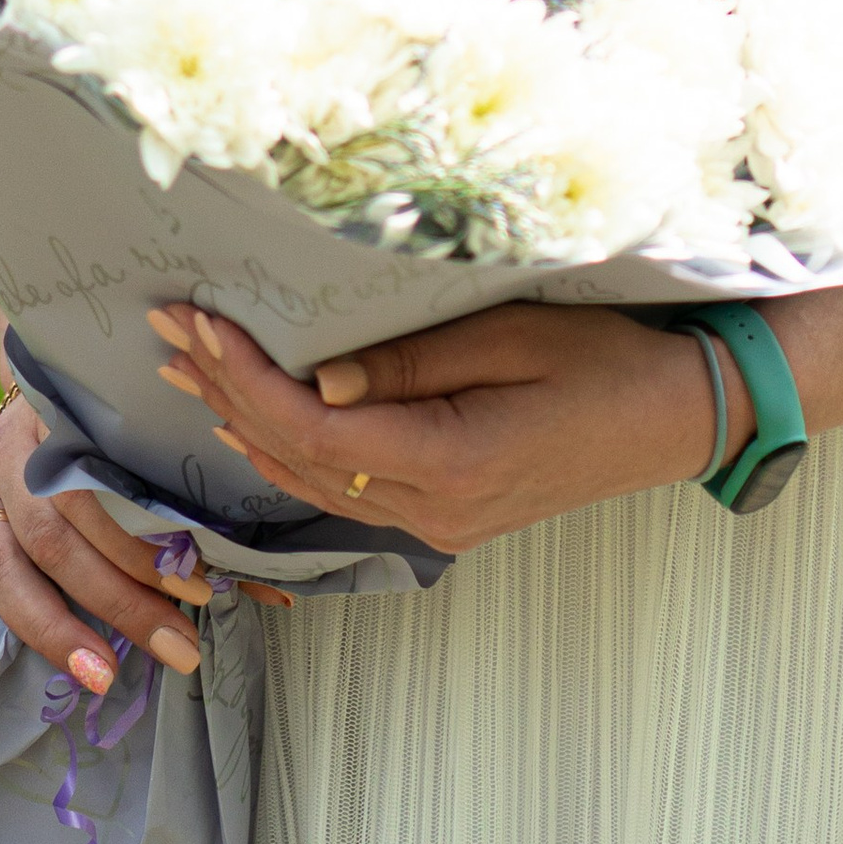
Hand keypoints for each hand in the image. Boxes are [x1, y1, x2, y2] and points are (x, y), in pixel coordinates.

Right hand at [0, 378, 289, 692]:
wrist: (51, 375)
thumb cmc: (122, 423)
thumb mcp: (151, 442)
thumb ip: (196, 506)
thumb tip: (277, 590)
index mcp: (63, 421)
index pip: (99, 489)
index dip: (146, 544)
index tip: (201, 588)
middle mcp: (11, 455)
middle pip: (55, 534)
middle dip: (118, 598)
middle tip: (176, 647)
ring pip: (0, 563)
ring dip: (51, 626)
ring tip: (99, 674)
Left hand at [146, 301, 754, 554]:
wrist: (678, 415)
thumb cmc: (607, 358)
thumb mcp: (513, 338)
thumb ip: (411, 363)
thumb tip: (314, 384)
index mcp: (451, 464)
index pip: (313, 427)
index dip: (243, 376)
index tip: (194, 321)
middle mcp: (435, 510)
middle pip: (299, 459)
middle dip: (225, 392)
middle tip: (164, 333)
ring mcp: (441, 523)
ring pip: (314, 484)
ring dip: (246, 424)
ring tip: (186, 371)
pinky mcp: (448, 515)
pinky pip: (346, 491)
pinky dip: (291, 452)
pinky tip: (255, 423)